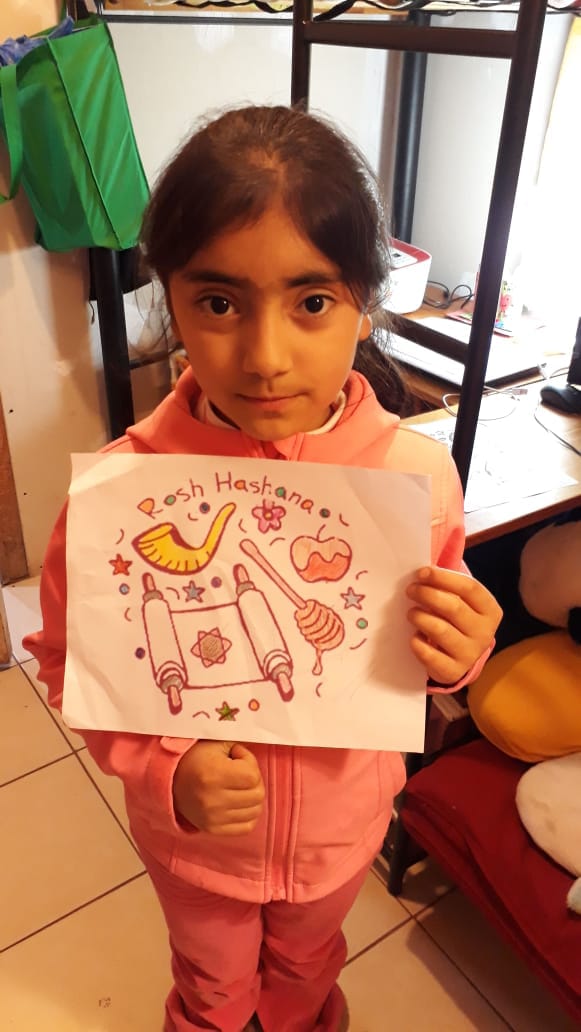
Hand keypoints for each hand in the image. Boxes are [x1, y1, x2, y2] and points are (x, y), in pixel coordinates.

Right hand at [173, 739, 264, 835]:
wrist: (171, 781)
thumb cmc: (196, 758)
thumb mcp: (216, 744)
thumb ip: (239, 744)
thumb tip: (257, 749)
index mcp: (213, 774)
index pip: (252, 775)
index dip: (249, 763)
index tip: (237, 758)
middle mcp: (212, 799)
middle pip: (257, 794)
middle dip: (253, 780)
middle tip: (240, 772)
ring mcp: (213, 817)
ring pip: (255, 811)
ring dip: (252, 797)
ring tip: (238, 787)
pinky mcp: (213, 829)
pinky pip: (246, 827)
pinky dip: (248, 815)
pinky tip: (240, 803)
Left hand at [406, 566, 501, 685]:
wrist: (458, 657)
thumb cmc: (456, 621)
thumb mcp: (460, 602)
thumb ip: (447, 588)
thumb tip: (422, 574)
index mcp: (490, 610)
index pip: (470, 588)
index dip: (443, 577)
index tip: (421, 572)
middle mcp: (484, 633)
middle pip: (453, 607)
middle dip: (427, 594)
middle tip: (410, 590)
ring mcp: (470, 654)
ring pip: (440, 630)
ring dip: (420, 617)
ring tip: (411, 613)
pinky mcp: (453, 671)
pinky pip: (430, 655)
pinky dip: (417, 644)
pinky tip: (414, 637)